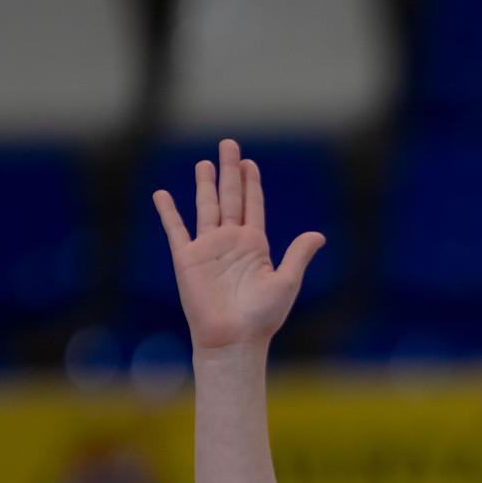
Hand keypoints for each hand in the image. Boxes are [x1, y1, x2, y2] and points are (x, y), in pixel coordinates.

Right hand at [153, 138, 324, 352]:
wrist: (234, 338)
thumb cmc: (262, 316)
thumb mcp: (286, 282)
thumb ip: (298, 255)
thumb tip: (318, 235)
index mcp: (255, 245)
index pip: (253, 206)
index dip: (252, 184)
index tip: (250, 163)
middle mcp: (231, 242)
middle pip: (230, 198)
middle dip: (230, 171)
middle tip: (229, 144)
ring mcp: (208, 248)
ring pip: (206, 207)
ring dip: (205, 184)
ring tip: (204, 163)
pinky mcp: (187, 258)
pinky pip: (176, 229)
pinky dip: (168, 211)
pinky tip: (162, 194)